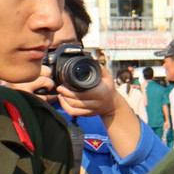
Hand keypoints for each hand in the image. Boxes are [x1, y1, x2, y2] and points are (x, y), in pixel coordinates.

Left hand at [5, 63, 119, 118]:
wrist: (113, 104)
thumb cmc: (109, 89)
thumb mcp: (108, 77)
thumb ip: (100, 69)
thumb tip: (91, 59)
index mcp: (100, 92)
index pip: (82, 94)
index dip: (69, 91)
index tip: (62, 85)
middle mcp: (97, 102)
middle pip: (76, 101)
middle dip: (65, 95)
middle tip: (59, 88)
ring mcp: (92, 110)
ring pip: (73, 108)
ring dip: (64, 101)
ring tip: (61, 94)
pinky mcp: (88, 115)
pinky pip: (74, 113)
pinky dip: (66, 108)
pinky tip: (63, 102)